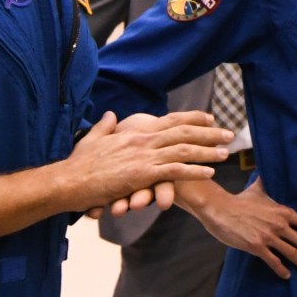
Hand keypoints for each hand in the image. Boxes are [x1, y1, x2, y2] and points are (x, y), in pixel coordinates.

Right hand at [64, 110, 231, 214]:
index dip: (191, 119)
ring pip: (183, 150)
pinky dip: (194, 171)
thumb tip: (110, 115)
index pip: (169, 121)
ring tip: (226, 153)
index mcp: (134, 132)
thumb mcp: (93, 140)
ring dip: (207, 152)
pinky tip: (209, 173)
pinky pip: (174, 171)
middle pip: (183, 133)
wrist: (67, 180)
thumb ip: (104, 127)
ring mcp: (143, 156)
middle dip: (208, 134)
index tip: (209, 118)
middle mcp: (142, 140)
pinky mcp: (141, 174)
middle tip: (229, 134)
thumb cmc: (78, 165)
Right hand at [191, 180, 296, 277]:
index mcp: (283, 212)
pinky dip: (282, 269)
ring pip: (292, 253)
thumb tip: (270, 169)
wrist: (221, 209)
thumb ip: (268, 183)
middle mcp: (280, 225)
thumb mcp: (258, 189)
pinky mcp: (257, 247)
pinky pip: (274, 261)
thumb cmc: (240, 200)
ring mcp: (269, 237)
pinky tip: (287, 274)